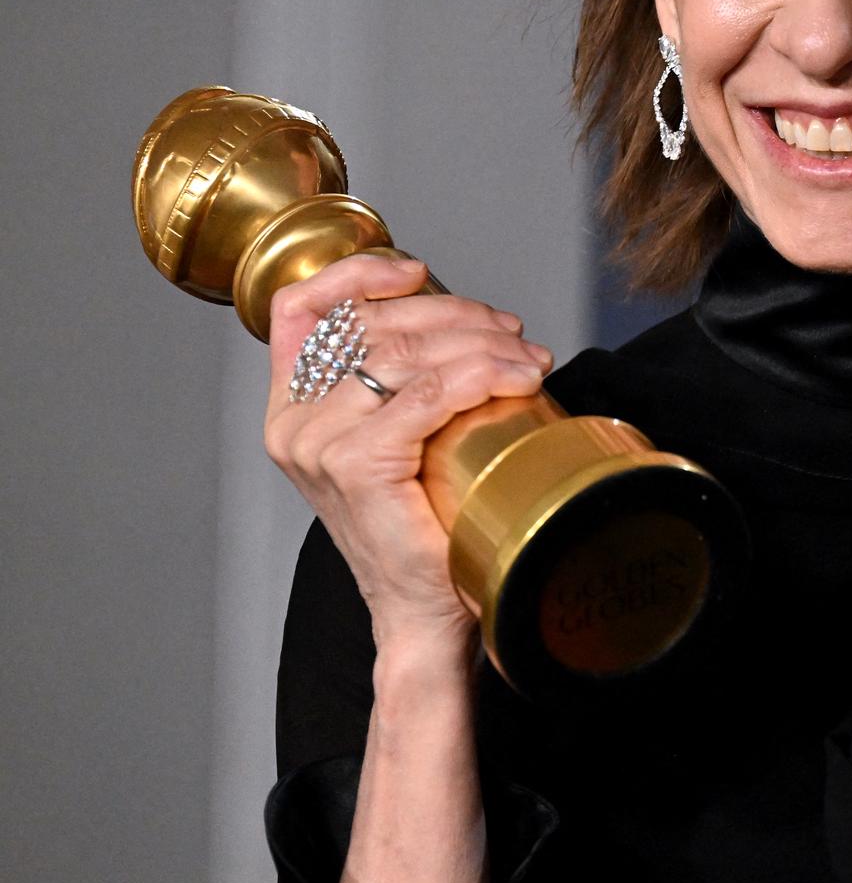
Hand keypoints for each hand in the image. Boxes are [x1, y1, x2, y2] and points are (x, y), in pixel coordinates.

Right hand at [262, 252, 551, 660]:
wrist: (426, 609)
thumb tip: (466, 321)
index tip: (418, 273)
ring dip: (482, 344)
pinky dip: (482, 375)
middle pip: (374, 323)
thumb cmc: (425, 523)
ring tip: (529, 361)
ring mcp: (319, 443)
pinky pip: (428, 394)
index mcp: (292, 407)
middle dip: (456, 313)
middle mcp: (293, 421)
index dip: (358, 273)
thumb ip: (401, 383)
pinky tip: (518, 380)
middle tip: (512, 333)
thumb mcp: (403, 438)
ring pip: (408, 354)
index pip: (298, 308)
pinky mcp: (356, 465)